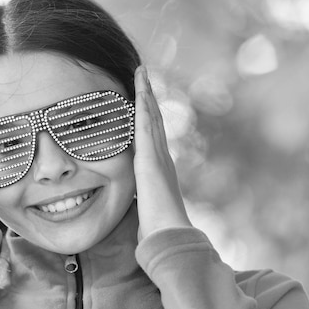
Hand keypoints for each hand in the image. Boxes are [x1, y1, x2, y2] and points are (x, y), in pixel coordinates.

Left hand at [133, 66, 191, 239]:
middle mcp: (161, 157)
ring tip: (142, 73)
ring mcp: (157, 156)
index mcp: (159, 168)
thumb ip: (142, 202)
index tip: (142, 98)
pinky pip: (146, 127)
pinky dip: (143, 108)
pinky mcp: (149, 159)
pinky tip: (140, 91)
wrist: (169, 234)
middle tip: (143, 75)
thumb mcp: (146, 209)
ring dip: (146, 94)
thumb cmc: (157, 228)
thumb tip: (140, 210)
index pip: (152, 135)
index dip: (148, 115)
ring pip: (151, 117)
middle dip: (148, 96)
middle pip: (155, 119)